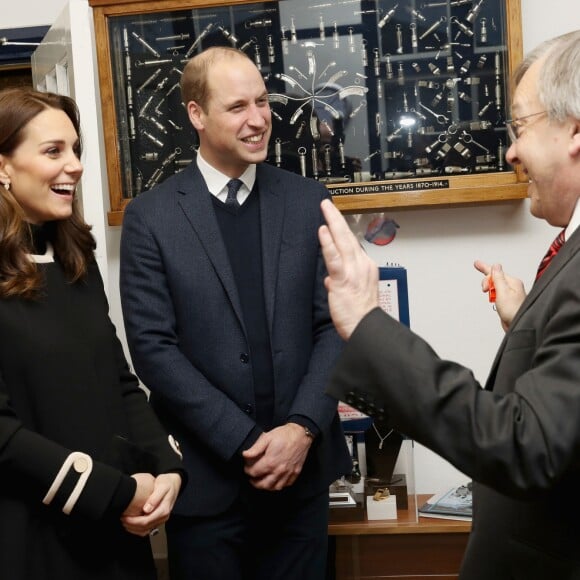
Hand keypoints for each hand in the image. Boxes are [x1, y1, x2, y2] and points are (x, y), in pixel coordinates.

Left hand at [121, 472, 181, 536]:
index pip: (146, 521)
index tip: (124, 516)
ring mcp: (160, 519)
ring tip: (124, 521)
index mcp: (164, 510)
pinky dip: (137, 529)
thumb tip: (146, 510)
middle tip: (121, 518)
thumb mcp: (162, 487)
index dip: (134, 521)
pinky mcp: (158, 519)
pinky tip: (131, 523)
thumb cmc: (167, 483)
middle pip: (145, 528)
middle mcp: (163, 517)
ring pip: (145, 531)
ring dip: (133, 528)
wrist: (173, 483)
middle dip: (131, 525)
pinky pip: (147, 529)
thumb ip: (155, 498)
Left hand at [242, 424, 311, 490]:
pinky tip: (275, 481)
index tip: (246, 467)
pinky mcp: (295, 473)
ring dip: (266, 487)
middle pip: (263, 484)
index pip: (254, 473)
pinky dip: (279, 485)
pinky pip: (286, 485)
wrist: (301, 434)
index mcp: (270, 462)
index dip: (247, 470)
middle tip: (251, 478)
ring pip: (274, 488)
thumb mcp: (267, 437)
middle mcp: (279, 470)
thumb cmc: (284, 435)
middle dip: (254, 482)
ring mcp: (288, 473)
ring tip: (261, 481)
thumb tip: (245, 455)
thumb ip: (255, 448)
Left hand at [318, 199, 378, 339]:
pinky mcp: (344, 279)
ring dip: (333, 223)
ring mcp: (354, 271)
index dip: (341, 231)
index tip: (333, 220)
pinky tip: (323, 232)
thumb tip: (330, 279)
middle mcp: (362, 266)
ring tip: (325, 209)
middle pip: (348, 237)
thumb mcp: (352, 294)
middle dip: (337, 219)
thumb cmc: (360, 316)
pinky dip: (328, 244)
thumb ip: (340, 283)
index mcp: (365, 268)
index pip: (351, 244)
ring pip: (343, 242)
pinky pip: (335, 258)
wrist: (366, 328)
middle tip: (327, 204)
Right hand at [474, 260, 525, 330]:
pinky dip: (492, 296)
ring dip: (490, 291)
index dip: (485, 268)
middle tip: (485, 290)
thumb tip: (496, 266)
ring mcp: (509, 293)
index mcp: (513, 282)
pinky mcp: (506, 300)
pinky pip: (496, 293)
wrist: (518, 325)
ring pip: (494, 286)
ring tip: (492, 299)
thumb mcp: (503, 292)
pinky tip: (493, 301)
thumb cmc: (514, 311)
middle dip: (487, 283)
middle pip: (494, 278)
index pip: (496, 272)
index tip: (477, 263)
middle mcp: (512, 286)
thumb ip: (498, 278)